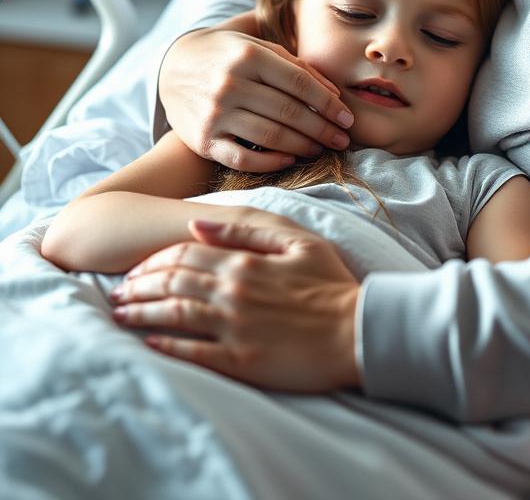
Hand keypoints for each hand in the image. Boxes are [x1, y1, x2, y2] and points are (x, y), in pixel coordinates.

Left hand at [111, 219, 361, 392]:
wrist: (357, 330)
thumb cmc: (332, 284)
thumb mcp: (297, 241)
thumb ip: (246, 231)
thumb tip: (197, 223)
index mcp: (245, 263)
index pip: (184, 255)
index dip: (153, 261)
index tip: (136, 268)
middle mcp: (232, 292)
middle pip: (170, 283)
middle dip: (138, 286)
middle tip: (118, 291)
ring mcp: (234, 328)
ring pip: (173, 315)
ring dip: (141, 312)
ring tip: (120, 314)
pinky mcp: (240, 360)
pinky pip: (192, 352)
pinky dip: (166, 345)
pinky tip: (148, 341)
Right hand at [159, 21, 353, 170]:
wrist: (172, 67)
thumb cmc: (229, 55)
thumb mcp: (260, 46)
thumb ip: (296, 66)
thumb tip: (334, 93)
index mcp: (249, 56)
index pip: (300, 83)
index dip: (329, 104)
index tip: (347, 118)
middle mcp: (230, 84)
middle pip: (289, 112)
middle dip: (323, 129)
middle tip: (343, 140)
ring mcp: (215, 114)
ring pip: (271, 136)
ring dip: (303, 146)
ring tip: (321, 148)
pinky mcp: (203, 140)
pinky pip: (243, 159)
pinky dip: (271, 162)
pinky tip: (289, 159)